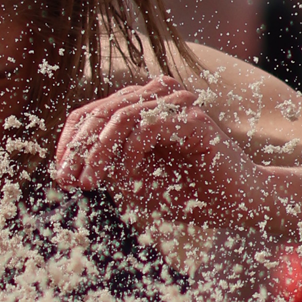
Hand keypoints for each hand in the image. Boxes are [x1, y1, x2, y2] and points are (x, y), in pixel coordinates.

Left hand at [52, 76, 260, 225]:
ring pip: (121, 116)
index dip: (70, 142)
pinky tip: (128, 176)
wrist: (241, 204)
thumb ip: (108, 169)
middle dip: (78, 149)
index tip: (60, 174)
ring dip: (98, 152)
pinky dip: (132, 152)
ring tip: (90, 182)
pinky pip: (151, 125)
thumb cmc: (191, 193)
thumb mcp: (137, 182)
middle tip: (67, 179)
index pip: (92, 113)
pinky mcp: (196, 120)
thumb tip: (69, 165)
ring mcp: (179, 104)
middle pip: (102, 111)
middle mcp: (158, 97)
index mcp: (141, 106)